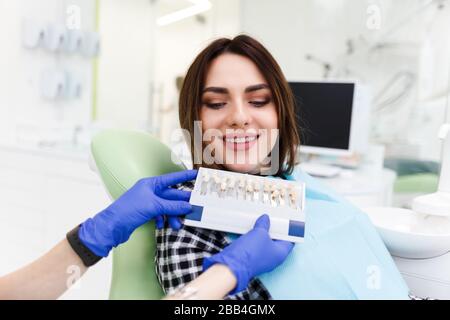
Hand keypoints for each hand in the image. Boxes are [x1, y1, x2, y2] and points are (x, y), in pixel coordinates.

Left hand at [79, 169, 196, 256]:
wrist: (112, 226)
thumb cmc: (129, 210)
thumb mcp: (154, 206)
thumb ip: (172, 206)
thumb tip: (188, 206)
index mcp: (151, 184)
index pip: (172, 178)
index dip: (185, 176)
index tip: (197, 175)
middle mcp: (150, 191)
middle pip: (171, 195)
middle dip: (181, 203)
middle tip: (194, 207)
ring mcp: (147, 202)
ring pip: (167, 207)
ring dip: (173, 215)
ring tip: (178, 224)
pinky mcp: (145, 213)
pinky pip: (160, 214)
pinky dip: (163, 220)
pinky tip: (163, 225)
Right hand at [203, 214, 293, 293]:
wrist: (233, 264)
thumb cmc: (251, 252)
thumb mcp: (260, 233)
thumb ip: (264, 224)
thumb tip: (265, 219)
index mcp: (281, 254)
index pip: (289, 241)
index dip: (288, 230)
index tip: (286, 222)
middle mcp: (273, 259)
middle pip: (276, 241)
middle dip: (273, 230)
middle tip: (271, 220)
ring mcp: (262, 259)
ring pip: (265, 244)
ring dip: (262, 234)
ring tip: (260, 222)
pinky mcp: (251, 259)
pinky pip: (256, 246)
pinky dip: (254, 238)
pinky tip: (251, 230)